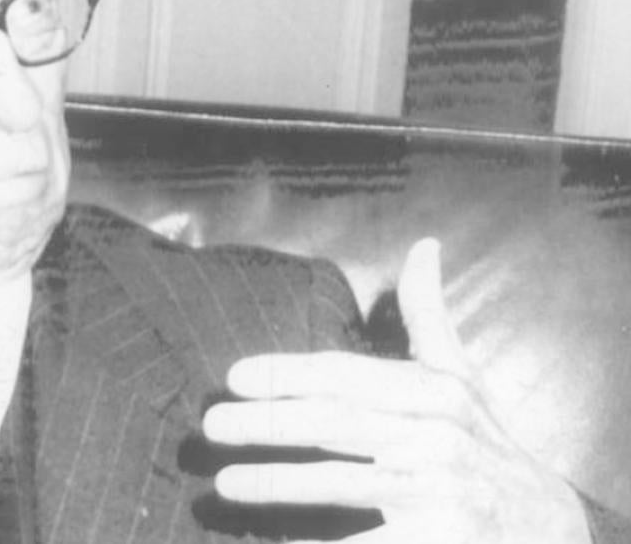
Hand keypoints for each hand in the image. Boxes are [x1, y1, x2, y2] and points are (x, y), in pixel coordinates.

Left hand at [202, 239, 590, 542]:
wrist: (548, 528)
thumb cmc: (486, 442)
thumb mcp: (462, 376)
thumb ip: (430, 314)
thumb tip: (423, 245)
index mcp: (433, 391)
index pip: (346, 375)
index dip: (288, 373)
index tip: (234, 377)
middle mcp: (436, 435)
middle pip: (335, 423)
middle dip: (267, 422)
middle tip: (211, 426)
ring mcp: (438, 490)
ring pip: (342, 482)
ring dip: (277, 482)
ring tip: (223, 481)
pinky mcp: (438, 539)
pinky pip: (366, 540)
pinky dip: (321, 543)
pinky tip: (277, 543)